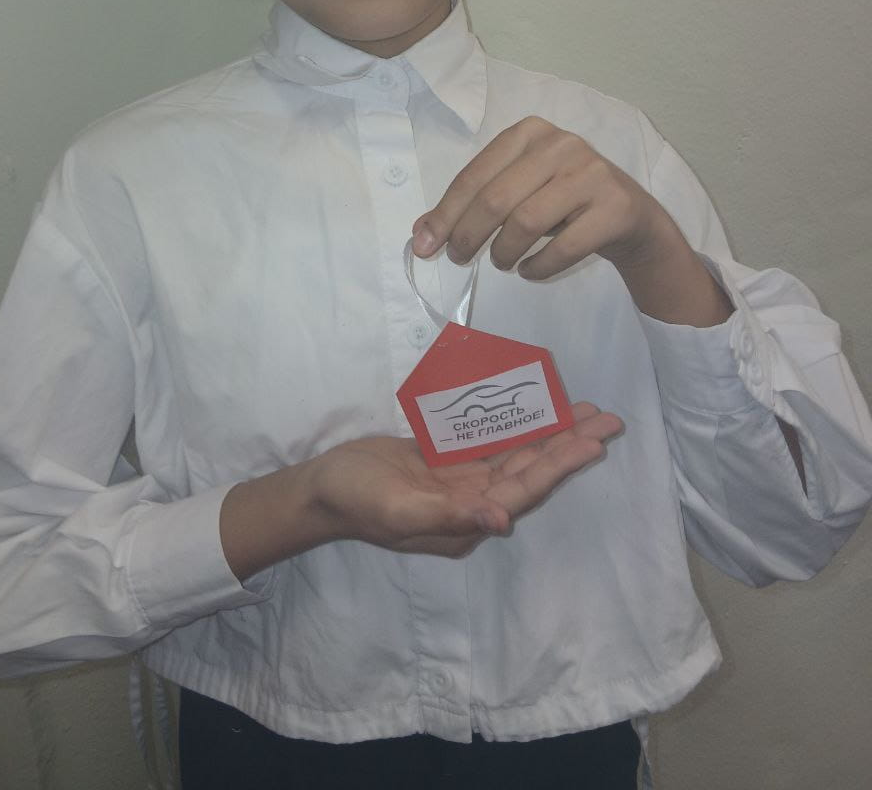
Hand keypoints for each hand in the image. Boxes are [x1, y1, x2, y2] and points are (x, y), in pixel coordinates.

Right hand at [310, 402, 622, 557]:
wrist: (321, 487)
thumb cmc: (357, 499)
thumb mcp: (398, 511)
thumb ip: (450, 515)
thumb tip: (502, 518)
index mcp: (465, 521)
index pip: (523, 490)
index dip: (559, 466)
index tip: (592, 443)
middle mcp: (471, 502)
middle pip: (530, 470)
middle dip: (568, 445)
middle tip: (608, 420)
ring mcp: (460, 481)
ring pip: (516, 454)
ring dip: (550, 434)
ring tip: (584, 411)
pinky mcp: (446, 461)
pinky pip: (490, 441)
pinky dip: (515, 425)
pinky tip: (535, 407)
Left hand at [412, 117, 731, 324]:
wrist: (630, 217)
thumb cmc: (562, 201)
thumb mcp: (518, 191)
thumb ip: (472, 204)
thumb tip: (421, 233)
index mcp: (530, 132)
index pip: (475, 175)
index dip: (445, 213)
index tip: (424, 245)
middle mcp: (561, 144)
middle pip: (497, 198)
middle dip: (468, 235)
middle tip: (458, 259)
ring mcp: (591, 173)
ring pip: (527, 222)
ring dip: (504, 252)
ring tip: (502, 262)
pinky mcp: (614, 206)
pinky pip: (564, 246)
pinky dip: (538, 267)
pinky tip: (530, 271)